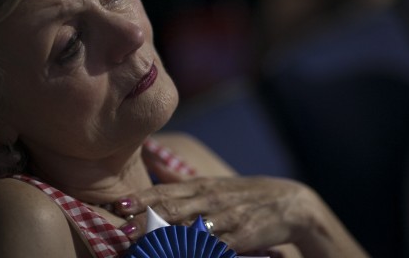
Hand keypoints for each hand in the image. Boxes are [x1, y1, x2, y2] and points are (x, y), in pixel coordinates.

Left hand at [119, 175, 322, 252]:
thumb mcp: (212, 182)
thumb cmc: (244, 193)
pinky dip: (202, 251)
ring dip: (167, 237)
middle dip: (146, 220)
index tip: (119, 204)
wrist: (289, 203)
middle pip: (174, 209)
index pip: (166, 191)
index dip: (142, 198)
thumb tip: (151, 160)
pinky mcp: (242, 236)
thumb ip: (180, 177)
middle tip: (122, 228)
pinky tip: (185, 254)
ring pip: (192, 228)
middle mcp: (211, 199)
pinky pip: (218, 246)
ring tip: (144, 245)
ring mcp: (227, 218)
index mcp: (202, 186)